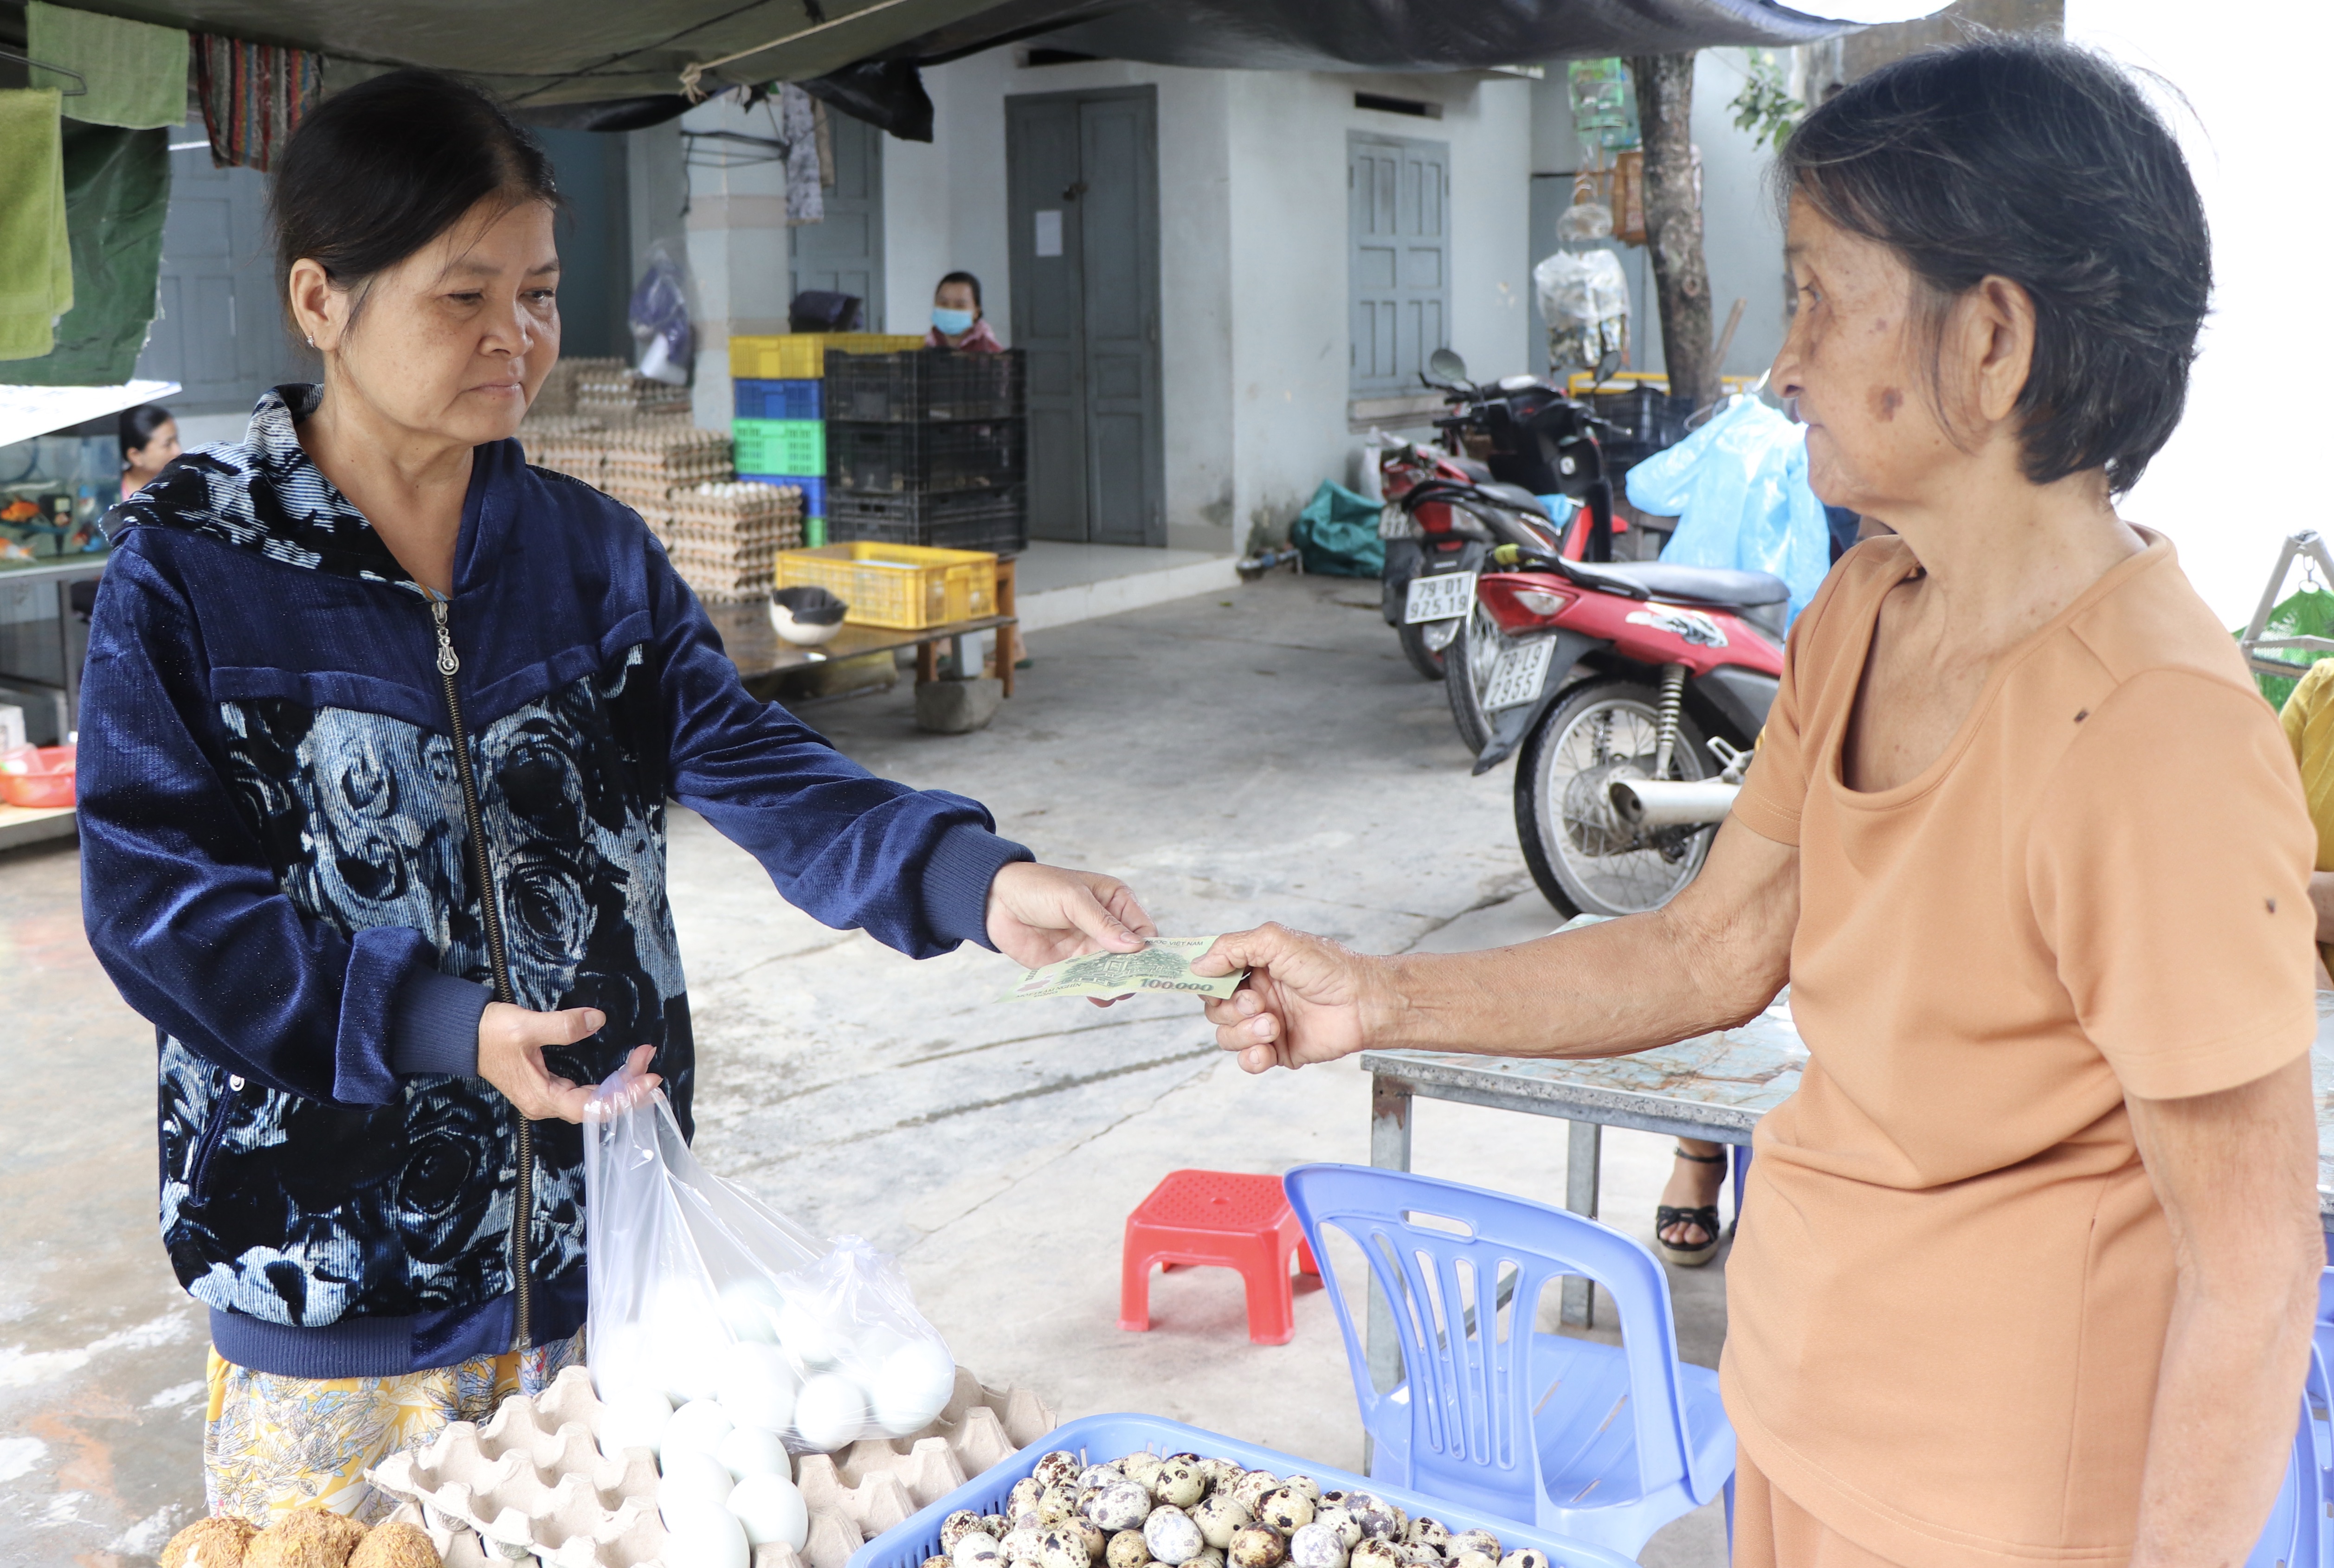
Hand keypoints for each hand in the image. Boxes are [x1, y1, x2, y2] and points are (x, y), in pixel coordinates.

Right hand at [478, 1004, 659, 1123]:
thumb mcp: (527, 1026)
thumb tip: (597, 1020)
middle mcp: (547, 1104)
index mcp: (542, 1098)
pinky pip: (586, 1092)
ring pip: (594, 1098)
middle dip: (628, 1085)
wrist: (465, 1035)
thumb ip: (563, 1026)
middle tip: (649, 1059)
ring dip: (620, 1082)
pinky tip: (623, 1070)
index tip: (649, 1079)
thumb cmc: (491, 1033)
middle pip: (598, 1105)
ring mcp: (548, 1097)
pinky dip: (607, 1081)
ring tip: (643, 1059)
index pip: (592, 1109)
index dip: (624, 1097)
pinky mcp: (549, 1086)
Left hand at [985, 862, 1156, 1004]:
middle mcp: (1106, 928)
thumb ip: (1102, 923)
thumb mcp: (1073, 899)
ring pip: (1111, 972)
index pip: (1143, 929)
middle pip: (1130, 956)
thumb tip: (1136, 946)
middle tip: (1132, 985)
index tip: (1148, 966)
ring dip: (1114, 984)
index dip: (1149, 948)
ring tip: (1113, 993)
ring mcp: (1088, 948)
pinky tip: (1097, 997)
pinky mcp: (1068, 965)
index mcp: (1115, 902)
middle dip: (1133, 971)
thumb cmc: (1038, 887)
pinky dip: (1093, 991)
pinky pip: (1086, 982)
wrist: (994, 900)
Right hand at [1194, 924, 1391, 1071]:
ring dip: (1244, 1033)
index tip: (1206, 985)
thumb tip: (1198, 964)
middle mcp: (1258, 996)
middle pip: (1215, 1010)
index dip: (1206, 983)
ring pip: (1227, 1037)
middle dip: (1231, 1010)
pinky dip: (1251, 1057)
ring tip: (1273, 1025)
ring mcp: (1266, 1025)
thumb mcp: (1276, 942)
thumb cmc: (1329, 968)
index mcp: (1254, 968)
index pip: (1213, 977)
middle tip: (1258, 1004)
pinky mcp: (1278, 1051)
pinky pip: (1247, 1061)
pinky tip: (1268, 1047)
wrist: (1364, 1003)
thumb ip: (1232, 947)